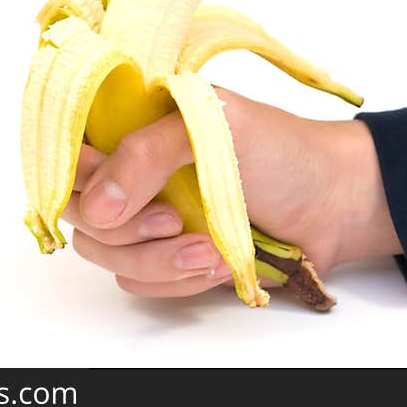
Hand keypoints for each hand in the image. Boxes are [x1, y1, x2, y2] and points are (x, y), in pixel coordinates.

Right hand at [65, 87, 401, 297]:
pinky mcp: (170, 256)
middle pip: (81, 213)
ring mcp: (151, 216)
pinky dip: (176, 279)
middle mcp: (135, 170)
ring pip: (108, 255)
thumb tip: (97, 208)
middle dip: (126, 228)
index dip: (79, 176)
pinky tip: (216, 261)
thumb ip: (146, 154)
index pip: (71, 150)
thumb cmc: (282, 151)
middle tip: (174, 219)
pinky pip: (140, 281)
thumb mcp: (213, 127)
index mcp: (138, 124)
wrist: (335, 203)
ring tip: (208, 248)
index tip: (110, 188)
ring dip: (157, 260)